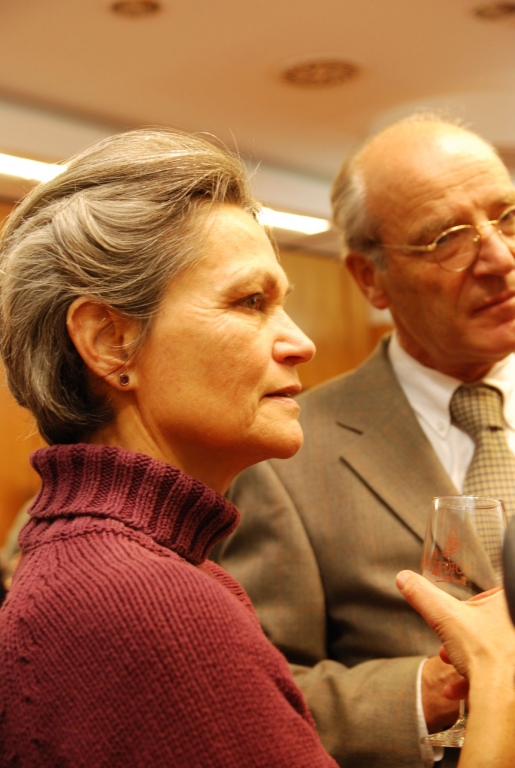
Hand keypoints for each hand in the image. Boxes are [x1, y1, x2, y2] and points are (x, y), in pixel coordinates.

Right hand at [397, 572, 514, 767]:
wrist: (500, 697)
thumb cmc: (482, 652)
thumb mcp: (444, 616)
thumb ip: (423, 595)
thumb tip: (404, 577)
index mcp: (509, 604)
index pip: (490, 596)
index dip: (472, 604)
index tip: (462, 614)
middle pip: (488, 624)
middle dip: (463, 634)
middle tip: (451, 640)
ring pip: (491, 650)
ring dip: (466, 655)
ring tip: (449, 660)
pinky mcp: (513, 676)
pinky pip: (496, 674)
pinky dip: (475, 679)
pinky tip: (454, 688)